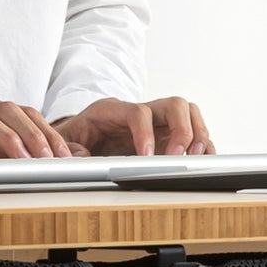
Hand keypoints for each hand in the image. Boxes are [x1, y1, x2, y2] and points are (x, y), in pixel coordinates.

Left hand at [53, 96, 214, 157]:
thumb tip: (81, 155)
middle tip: (180, 156)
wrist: (81, 138)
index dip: (146, 133)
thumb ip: (69, 148)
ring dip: (198, 136)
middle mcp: (141, 112)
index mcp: (113, 110)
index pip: (138, 112)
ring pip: (190, 114)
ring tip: (194, 158)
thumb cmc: (76, 138)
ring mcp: (158, 123)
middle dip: (183, 130)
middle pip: (174, 105)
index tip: (147, 157)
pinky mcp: (169, 137)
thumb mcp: (64, 141)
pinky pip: (195, 134)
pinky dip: (203, 146)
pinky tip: (201, 162)